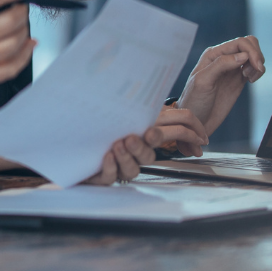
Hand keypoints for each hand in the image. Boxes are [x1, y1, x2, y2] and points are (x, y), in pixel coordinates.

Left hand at [83, 107, 208, 183]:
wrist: (72, 139)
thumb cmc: (102, 120)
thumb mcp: (126, 107)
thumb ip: (147, 104)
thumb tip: (162, 94)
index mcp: (144, 133)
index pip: (174, 136)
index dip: (190, 137)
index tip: (198, 140)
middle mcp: (134, 152)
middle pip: (149, 155)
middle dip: (148, 144)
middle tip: (145, 134)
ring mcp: (118, 164)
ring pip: (131, 170)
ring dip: (128, 156)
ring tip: (119, 143)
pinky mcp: (102, 173)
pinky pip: (110, 176)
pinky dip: (111, 167)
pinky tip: (107, 156)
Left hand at [177, 36, 264, 137]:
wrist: (196, 122)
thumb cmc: (194, 101)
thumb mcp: (203, 81)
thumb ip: (221, 65)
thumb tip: (243, 56)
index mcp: (213, 54)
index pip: (239, 43)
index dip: (252, 51)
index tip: (257, 66)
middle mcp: (223, 58)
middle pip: (248, 44)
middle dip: (257, 55)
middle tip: (256, 71)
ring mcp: (231, 69)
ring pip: (252, 55)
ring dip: (257, 64)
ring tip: (250, 78)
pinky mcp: (238, 80)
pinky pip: (253, 68)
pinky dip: (257, 71)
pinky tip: (251, 80)